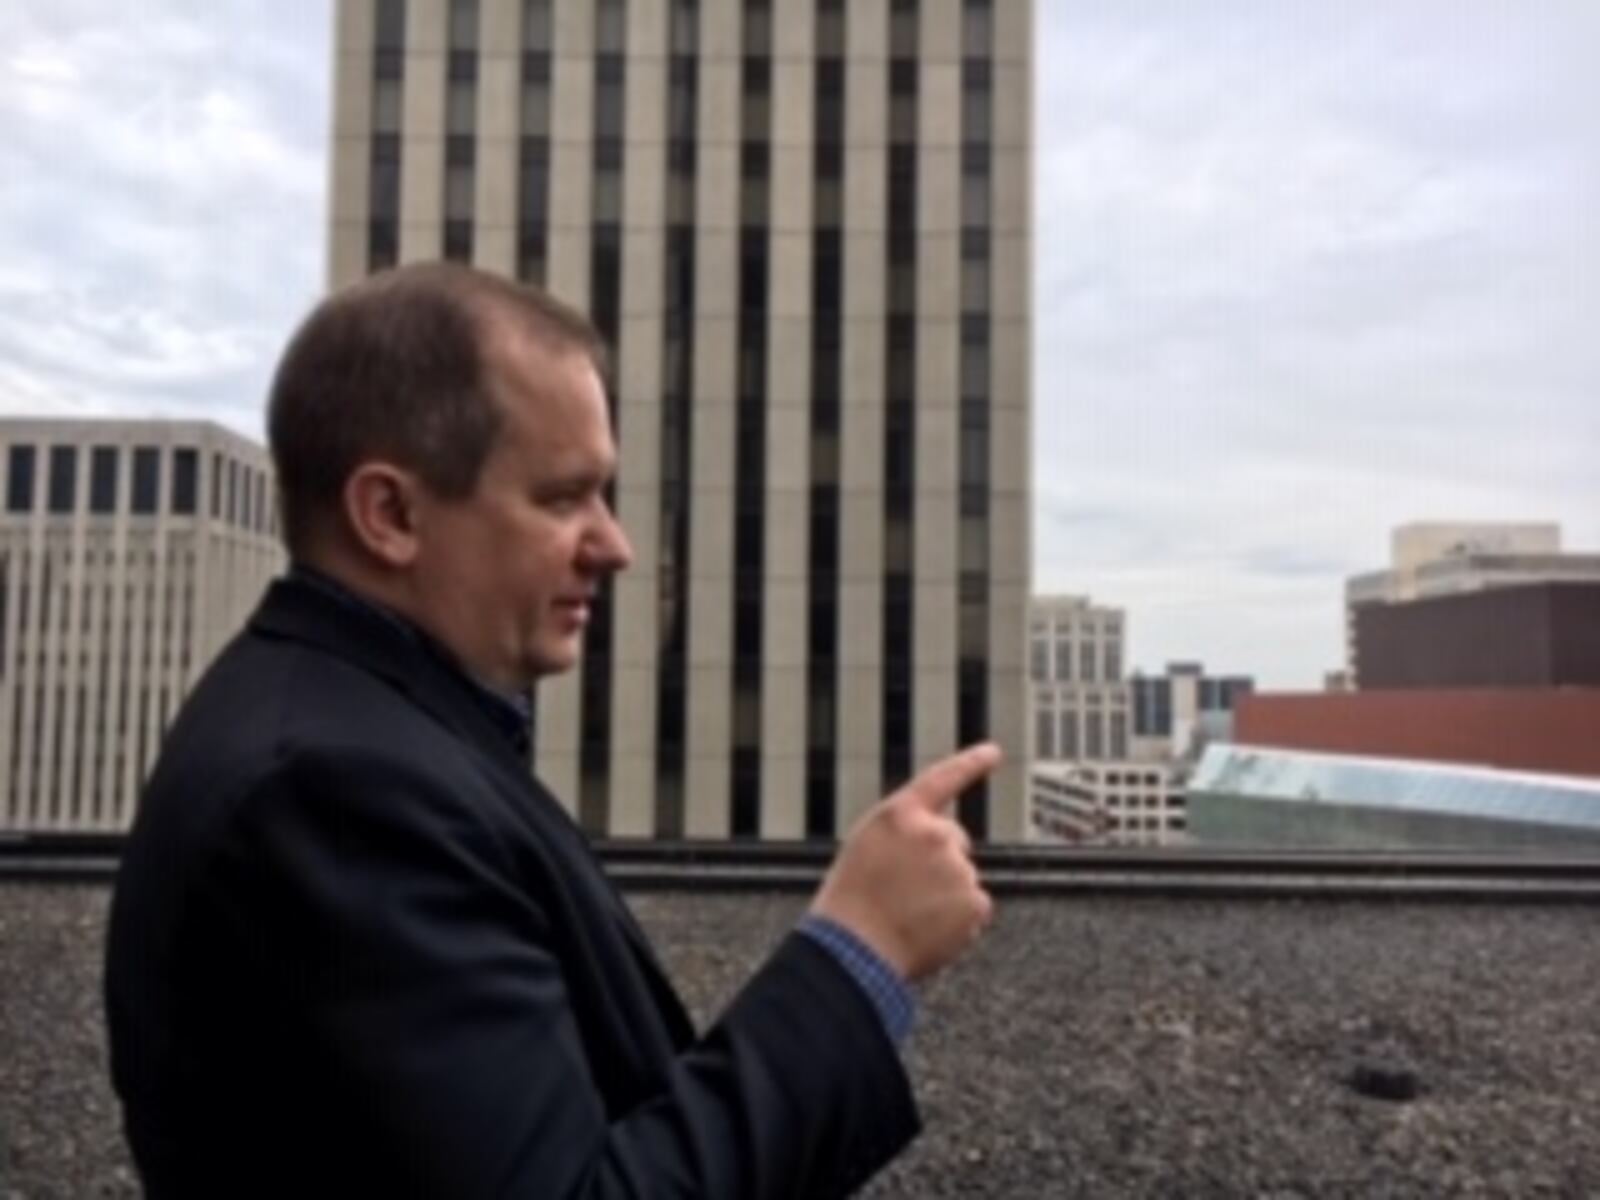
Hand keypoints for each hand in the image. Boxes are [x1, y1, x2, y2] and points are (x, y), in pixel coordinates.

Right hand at [809, 743, 1000, 982]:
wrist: (854, 951)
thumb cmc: (850, 904)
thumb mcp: (866, 846)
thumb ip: (903, 833)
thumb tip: (936, 842)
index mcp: (901, 815)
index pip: (943, 779)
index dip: (971, 764)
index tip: (994, 752)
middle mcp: (935, 834)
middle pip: (954, 841)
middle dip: (940, 860)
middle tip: (905, 890)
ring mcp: (958, 868)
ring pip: (962, 878)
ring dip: (946, 894)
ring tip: (909, 914)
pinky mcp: (974, 901)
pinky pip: (974, 908)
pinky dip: (958, 921)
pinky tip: (929, 931)